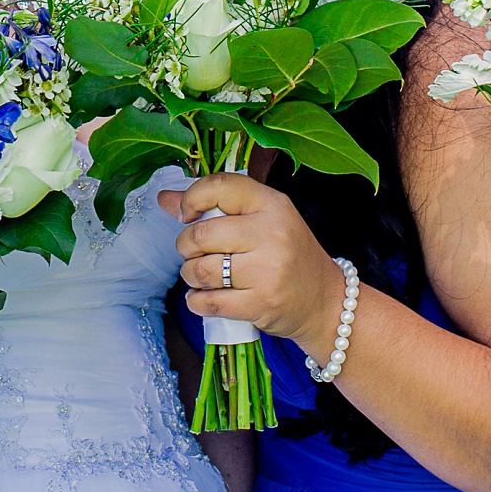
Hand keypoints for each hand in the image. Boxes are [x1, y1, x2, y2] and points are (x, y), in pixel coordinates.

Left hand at [162, 173, 341, 346]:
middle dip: (186, 247)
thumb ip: (215, 206)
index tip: (185, 215)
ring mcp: (268, 270)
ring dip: (190, 276)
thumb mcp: (261, 220)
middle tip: (194, 253)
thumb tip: (165, 198)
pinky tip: (205, 298)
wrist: (325, 301)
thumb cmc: (288, 255)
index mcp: (272, 204)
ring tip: (201, 277)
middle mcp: (272, 233)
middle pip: (200, 234)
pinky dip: (198, 302)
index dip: (191, 198)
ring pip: (200, 270)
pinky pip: (209, 302)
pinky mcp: (261, 304)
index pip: (219, 187)